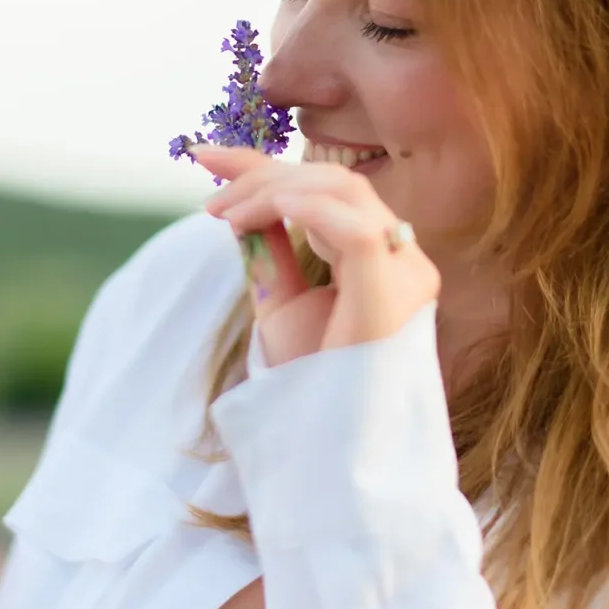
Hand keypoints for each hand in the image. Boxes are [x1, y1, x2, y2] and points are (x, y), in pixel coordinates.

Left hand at [192, 145, 440, 367]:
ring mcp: (406, 275)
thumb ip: (271, 251)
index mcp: (383, 257)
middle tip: (210, 203)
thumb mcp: (282, 305)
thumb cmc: (313, 387)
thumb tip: (242, 203)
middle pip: (334, 181)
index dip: (263, 164)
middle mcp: (404, 258)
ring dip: (273, 191)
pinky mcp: (394, 296)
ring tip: (224, 216)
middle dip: (262, 174)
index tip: (202, 154)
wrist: (331, 454)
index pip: (327, 188)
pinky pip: (357, 232)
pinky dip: (310, 211)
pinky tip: (269, 211)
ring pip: (343, 191)